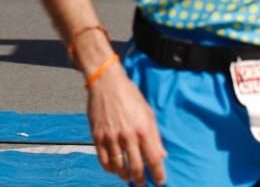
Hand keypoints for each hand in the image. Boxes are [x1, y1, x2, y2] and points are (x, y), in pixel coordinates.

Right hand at [88, 67, 166, 186]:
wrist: (106, 82)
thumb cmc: (129, 95)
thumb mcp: (148, 113)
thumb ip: (155, 136)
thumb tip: (162, 155)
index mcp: (143, 129)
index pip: (154, 160)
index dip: (158, 175)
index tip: (160, 181)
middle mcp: (128, 136)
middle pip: (136, 167)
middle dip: (141, 179)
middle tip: (143, 183)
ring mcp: (111, 137)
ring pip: (119, 167)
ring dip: (125, 176)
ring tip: (129, 177)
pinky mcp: (97, 136)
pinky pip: (104, 160)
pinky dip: (110, 169)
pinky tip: (115, 169)